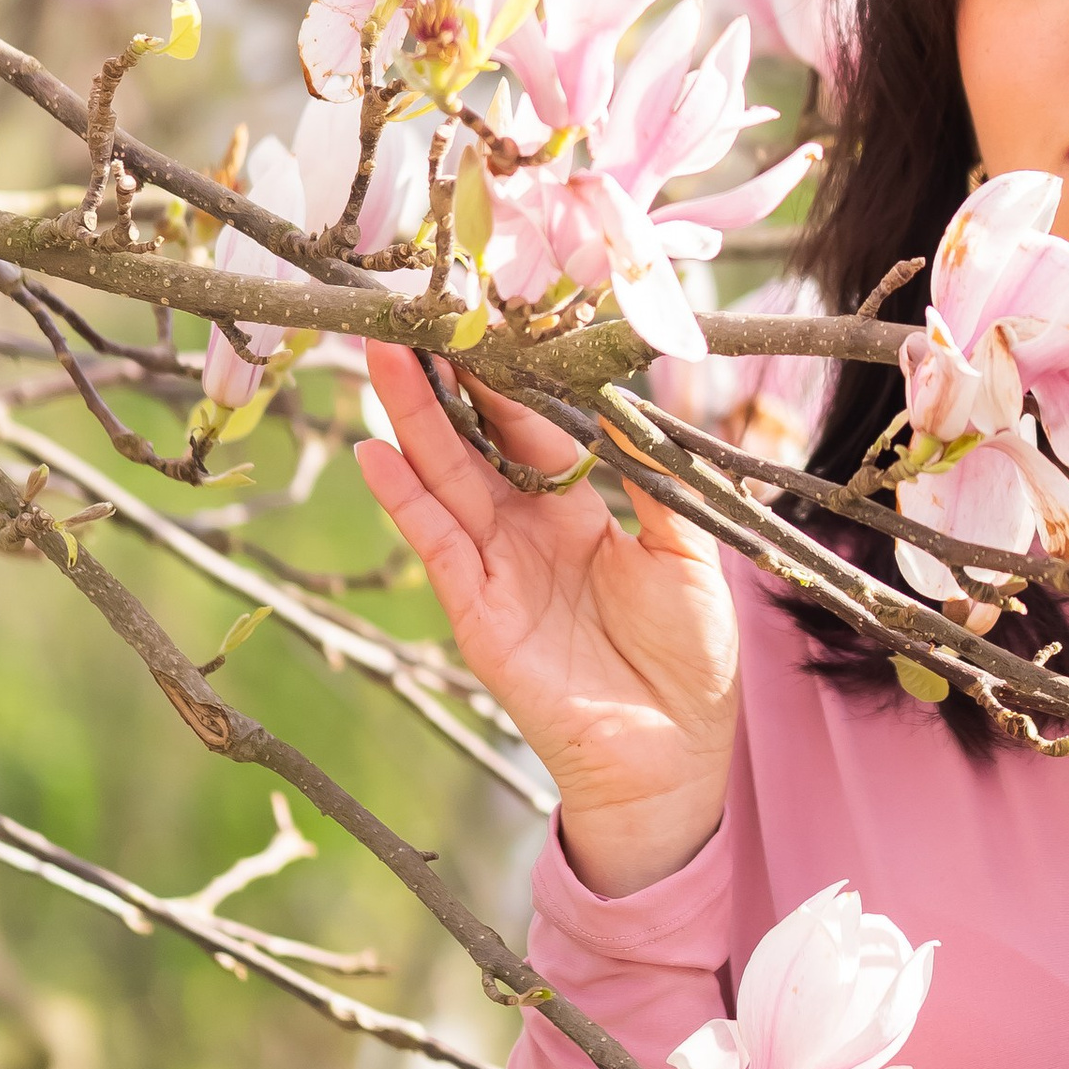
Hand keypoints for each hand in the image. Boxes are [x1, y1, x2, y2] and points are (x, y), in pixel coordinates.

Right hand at [356, 341, 739, 894]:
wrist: (676, 757)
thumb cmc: (692, 659)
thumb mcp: (689, 552)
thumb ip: (659, 477)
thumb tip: (650, 394)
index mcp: (579, 510)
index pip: (534, 424)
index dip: (510, 373)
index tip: (487, 313)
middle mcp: (528, 531)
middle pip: (476, 439)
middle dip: (443, 378)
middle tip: (412, 311)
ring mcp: (496, 569)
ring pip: (446, 478)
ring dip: (413, 419)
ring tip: (380, 355)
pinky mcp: (478, 613)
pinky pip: (437, 545)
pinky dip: (406, 499)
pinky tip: (375, 452)